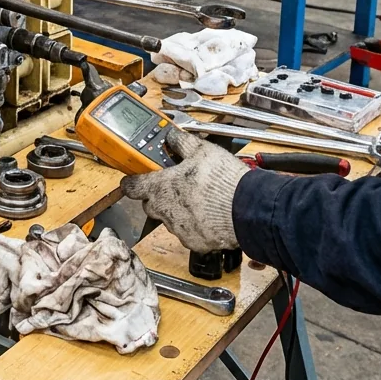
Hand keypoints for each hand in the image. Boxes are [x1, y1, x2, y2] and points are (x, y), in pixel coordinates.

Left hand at [120, 128, 246, 254]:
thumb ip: (181, 142)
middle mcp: (165, 211)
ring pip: (170, 219)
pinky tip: (209, 214)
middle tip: (175, 185)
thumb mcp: (201, 150)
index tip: (133, 180)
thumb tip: (171, 136)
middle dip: (159, 196)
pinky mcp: (194, 243)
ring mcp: (179, 229)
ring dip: (178, 210)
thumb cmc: (223, 181)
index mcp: (161, 188)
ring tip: (199, 199)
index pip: (132, 187)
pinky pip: (188, 233)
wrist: (248, 209)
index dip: (132, 182)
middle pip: (151, 204)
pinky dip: (195, 225)